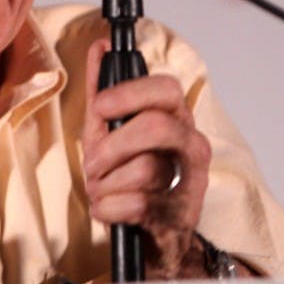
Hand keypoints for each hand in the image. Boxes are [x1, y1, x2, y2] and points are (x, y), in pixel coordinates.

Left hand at [82, 39, 211, 277]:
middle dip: (113, 145)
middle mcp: (190, 145)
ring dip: (107, 183)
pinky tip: (110, 209)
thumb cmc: (132, 178)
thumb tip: (98, 48)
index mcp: (175, 118)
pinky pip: (136, 205)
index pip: (166, 88)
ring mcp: (190, 181)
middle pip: (157, 126)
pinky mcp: (180, 216)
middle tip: (94, 162)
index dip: (130, 93)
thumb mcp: (109, 131)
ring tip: (103, 189)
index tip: (101, 107)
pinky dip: (109, 209)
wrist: (152, 235)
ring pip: (145, 169)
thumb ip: (103, 91)